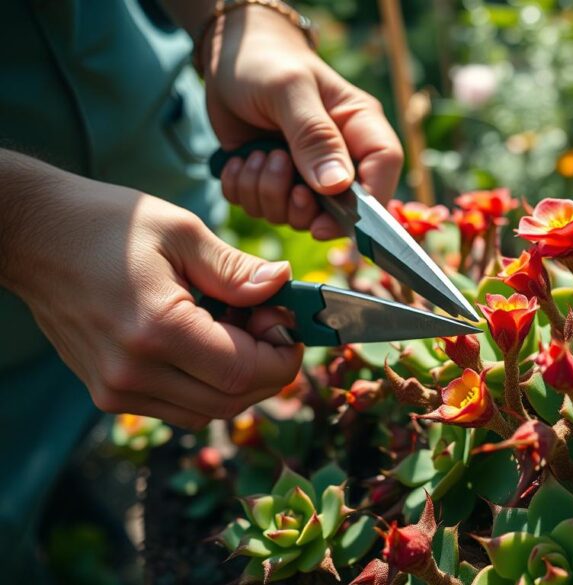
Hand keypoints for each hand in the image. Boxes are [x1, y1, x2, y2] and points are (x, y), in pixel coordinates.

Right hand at [0, 154, 302, 428]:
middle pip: (231, 402)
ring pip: (207, 411)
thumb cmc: (106, 224)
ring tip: (235, 327)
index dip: (282, 358)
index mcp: (156, 330)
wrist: (32, 235)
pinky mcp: (106, 392)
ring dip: (238, 380)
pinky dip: (206, 384)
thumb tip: (284, 285)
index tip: (291, 326)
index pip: (245, 373)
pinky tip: (205, 340)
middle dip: (267, 369)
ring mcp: (115, 389)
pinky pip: (178, 406)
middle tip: (269, 323)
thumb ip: (236, 269)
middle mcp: (132, 373)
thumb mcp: (181, 232)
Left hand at [202, 5, 403, 239]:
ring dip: (265, 194)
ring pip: (297, 215)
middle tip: (272, 165)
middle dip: (298, 203)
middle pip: (339, 210)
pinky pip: (265, 209)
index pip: (383, 171)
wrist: (230, 57)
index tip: (322, 223)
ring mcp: (309, 173)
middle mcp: (342, 156)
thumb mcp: (288, 90)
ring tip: (254, 155)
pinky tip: (240, 161)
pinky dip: (245, 192)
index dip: (362, 206)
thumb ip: (313, 136)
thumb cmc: (266, 61)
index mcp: (360, 127)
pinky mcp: (278, 180)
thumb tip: (336, 187)